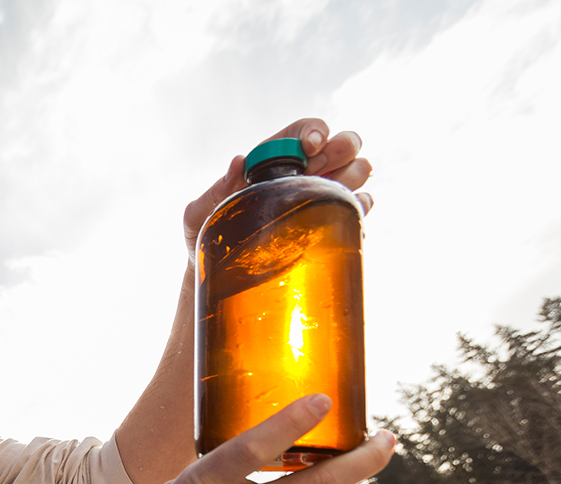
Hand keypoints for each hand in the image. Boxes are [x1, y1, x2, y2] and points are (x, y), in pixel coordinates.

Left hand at [182, 118, 373, 255]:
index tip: (309, 147)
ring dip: (354, 175)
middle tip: (322, 170)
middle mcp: (303, 172)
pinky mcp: (330, 221)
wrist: (222, 274)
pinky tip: (348, 211)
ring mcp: (320, 195)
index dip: (314, 131)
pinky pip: (358, 206)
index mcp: (273, 159)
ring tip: (331, 193)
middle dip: (342, 148)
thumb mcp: (200, 213)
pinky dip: (360, 204)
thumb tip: (239, 162)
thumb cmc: (207, 237)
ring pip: (357, 170)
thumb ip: (216, 190)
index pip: (304, 130)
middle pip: (342, 144)